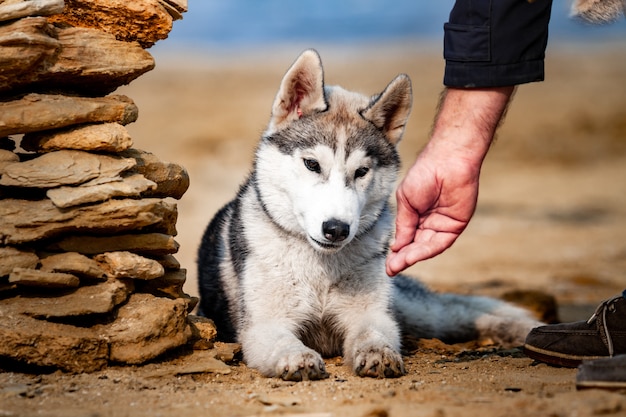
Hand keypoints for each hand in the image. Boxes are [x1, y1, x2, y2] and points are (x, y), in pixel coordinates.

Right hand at [385, 144, 479, 275]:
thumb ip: (404, 224)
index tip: (388, 265)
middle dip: (403, 258)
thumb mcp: (406, 201)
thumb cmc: (424, 174)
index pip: (406, 238)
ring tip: (398, 265)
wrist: (447, 161)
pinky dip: (425, 251)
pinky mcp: (456, 226)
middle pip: (416, 246)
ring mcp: (443, 225)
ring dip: (412, 257)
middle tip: (391, 269)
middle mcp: (430, 223)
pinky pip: (439, 243)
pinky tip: (411, 255)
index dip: (397, 252)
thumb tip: (397, 246)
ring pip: (426, 247)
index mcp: (417, 215)